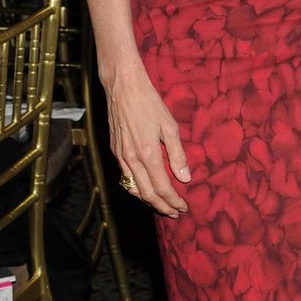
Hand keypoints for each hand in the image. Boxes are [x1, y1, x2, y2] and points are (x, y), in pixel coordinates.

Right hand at [104, 58, 189, 215]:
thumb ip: (178, 154)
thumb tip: (185, 177)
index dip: (174, 201)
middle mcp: (131, 159)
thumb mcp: (170, 126)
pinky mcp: (115, 150)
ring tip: (162, 206)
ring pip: (134, 188)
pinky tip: (147, 188)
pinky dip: (137, 188)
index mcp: (148, 154)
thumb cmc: (149, 102)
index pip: (162, 188)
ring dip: (149, 201)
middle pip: (147, 194)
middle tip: (175, 213)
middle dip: (162, 207)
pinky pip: (126, 177)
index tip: (184, 208)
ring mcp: (120, 155)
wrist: (122, 86)